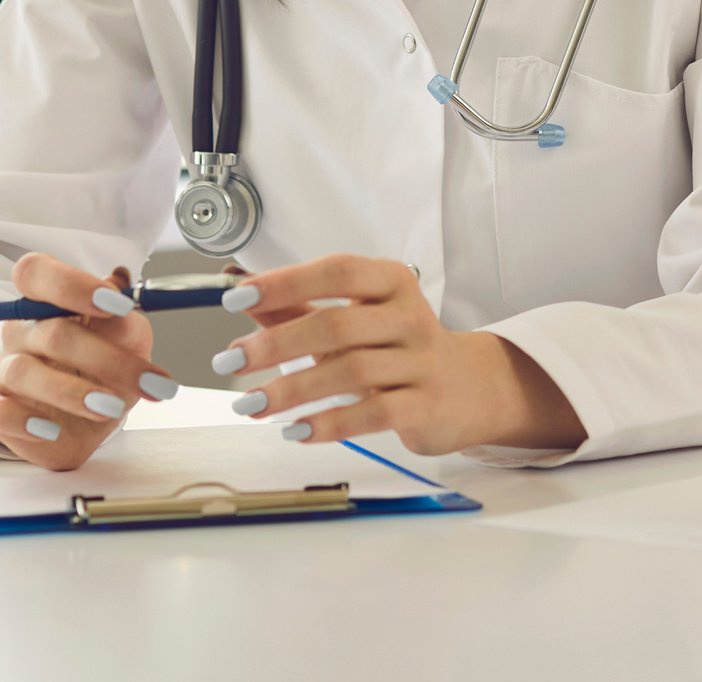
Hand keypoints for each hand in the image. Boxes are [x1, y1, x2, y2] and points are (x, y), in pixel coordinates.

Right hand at [0, 254, 175, 470]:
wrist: (92, 420)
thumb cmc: (106, 370)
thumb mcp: (128, 342)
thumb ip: (123, 318)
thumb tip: (120, 282)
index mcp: (47, 302)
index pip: (36, 273)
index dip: (71, 284)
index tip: (118, 305)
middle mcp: (21, 331)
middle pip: (51, 333)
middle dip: (106, 358)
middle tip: (147, 380)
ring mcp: (2, 369)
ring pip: (23, 372)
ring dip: (72, 392)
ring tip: (110, 408)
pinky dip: (19, 421)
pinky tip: (50, 430)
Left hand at [215, 254, 585, 455]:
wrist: (470, 388)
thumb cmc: (401, 347)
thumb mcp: (357, 318)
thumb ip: (302, 307)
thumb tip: (244, 295)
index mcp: (391, 282)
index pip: (337, 272)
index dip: (286, 282)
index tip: (237, 297)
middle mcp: (409, 316)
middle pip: (337, 324)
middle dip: (276, 343)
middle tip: (231, 360)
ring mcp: (421, 361)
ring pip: (350, 371)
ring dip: (292, 389)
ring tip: (251, 403)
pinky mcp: (425, 405)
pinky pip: (372, 413)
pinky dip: (330, 423)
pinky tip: (296, 429)